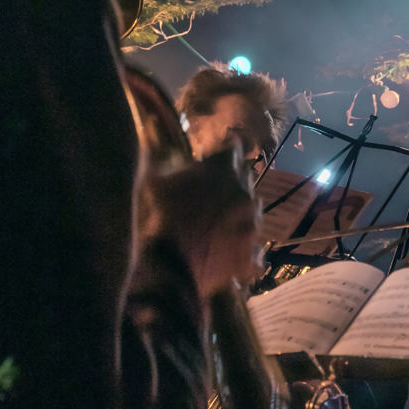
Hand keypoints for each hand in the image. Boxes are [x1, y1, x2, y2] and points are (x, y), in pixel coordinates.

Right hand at [153, 149, 264, 301]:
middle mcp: (246, 192)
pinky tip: (225, 254)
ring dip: (238, 215)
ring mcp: (252, 225)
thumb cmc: (158, 219)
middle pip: (245, 179)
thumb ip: (164, 157)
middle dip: (229, 183)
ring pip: (252, 213)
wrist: (167, 269)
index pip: (234, 147)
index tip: (210, 161)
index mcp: (224, 168)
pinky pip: (254, 250)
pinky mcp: (252, 255)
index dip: (221, 154)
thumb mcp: (154, 180)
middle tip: (208, 195)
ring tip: (215, 226)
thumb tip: (158, 138)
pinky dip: (242, 252)